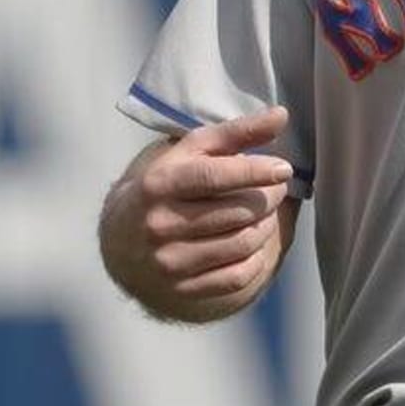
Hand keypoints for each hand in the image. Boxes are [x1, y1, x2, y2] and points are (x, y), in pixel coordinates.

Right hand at [100, 106, 297, 318]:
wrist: (121, 240)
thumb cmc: (168, 184)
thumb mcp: (191, 152)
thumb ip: (236, 133)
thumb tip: (282, 116)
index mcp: (160, 184)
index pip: (214, 177)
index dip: (255, 171)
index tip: (284, 169)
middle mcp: (161, 224)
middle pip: (236, 212)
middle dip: (268, 197)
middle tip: (277, 187)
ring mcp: (170, 261)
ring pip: (242, 244)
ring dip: (266, 226)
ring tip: (266, 212)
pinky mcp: (182, 289)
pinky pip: (238, 276)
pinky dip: (257, 257)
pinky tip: (254, 240)